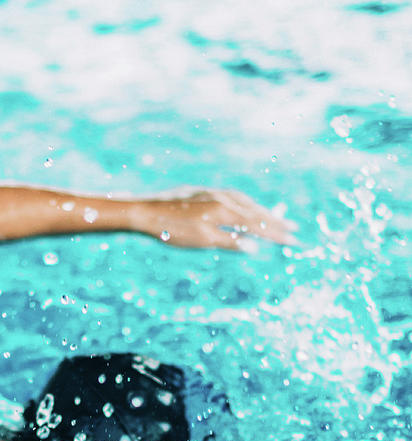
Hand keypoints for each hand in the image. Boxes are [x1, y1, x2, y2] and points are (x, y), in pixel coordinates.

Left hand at [133, 188, 298, 251]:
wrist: (145, 210)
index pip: (257, 224)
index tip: (294, 241)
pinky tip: (243, 209)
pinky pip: (232, 198)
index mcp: (225, 210)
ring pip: (244, 202)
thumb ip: (229, 242)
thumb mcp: (201, 240)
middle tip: (294, 229)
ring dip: (261, 211)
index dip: (276, 234)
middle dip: (275, 221)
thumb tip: (253, 247)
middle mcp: (223, 198)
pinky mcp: (203, 193)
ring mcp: (213, 193)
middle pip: (255, 211)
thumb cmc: (172, 229)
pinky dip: (245, 205)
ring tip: (275, 219)